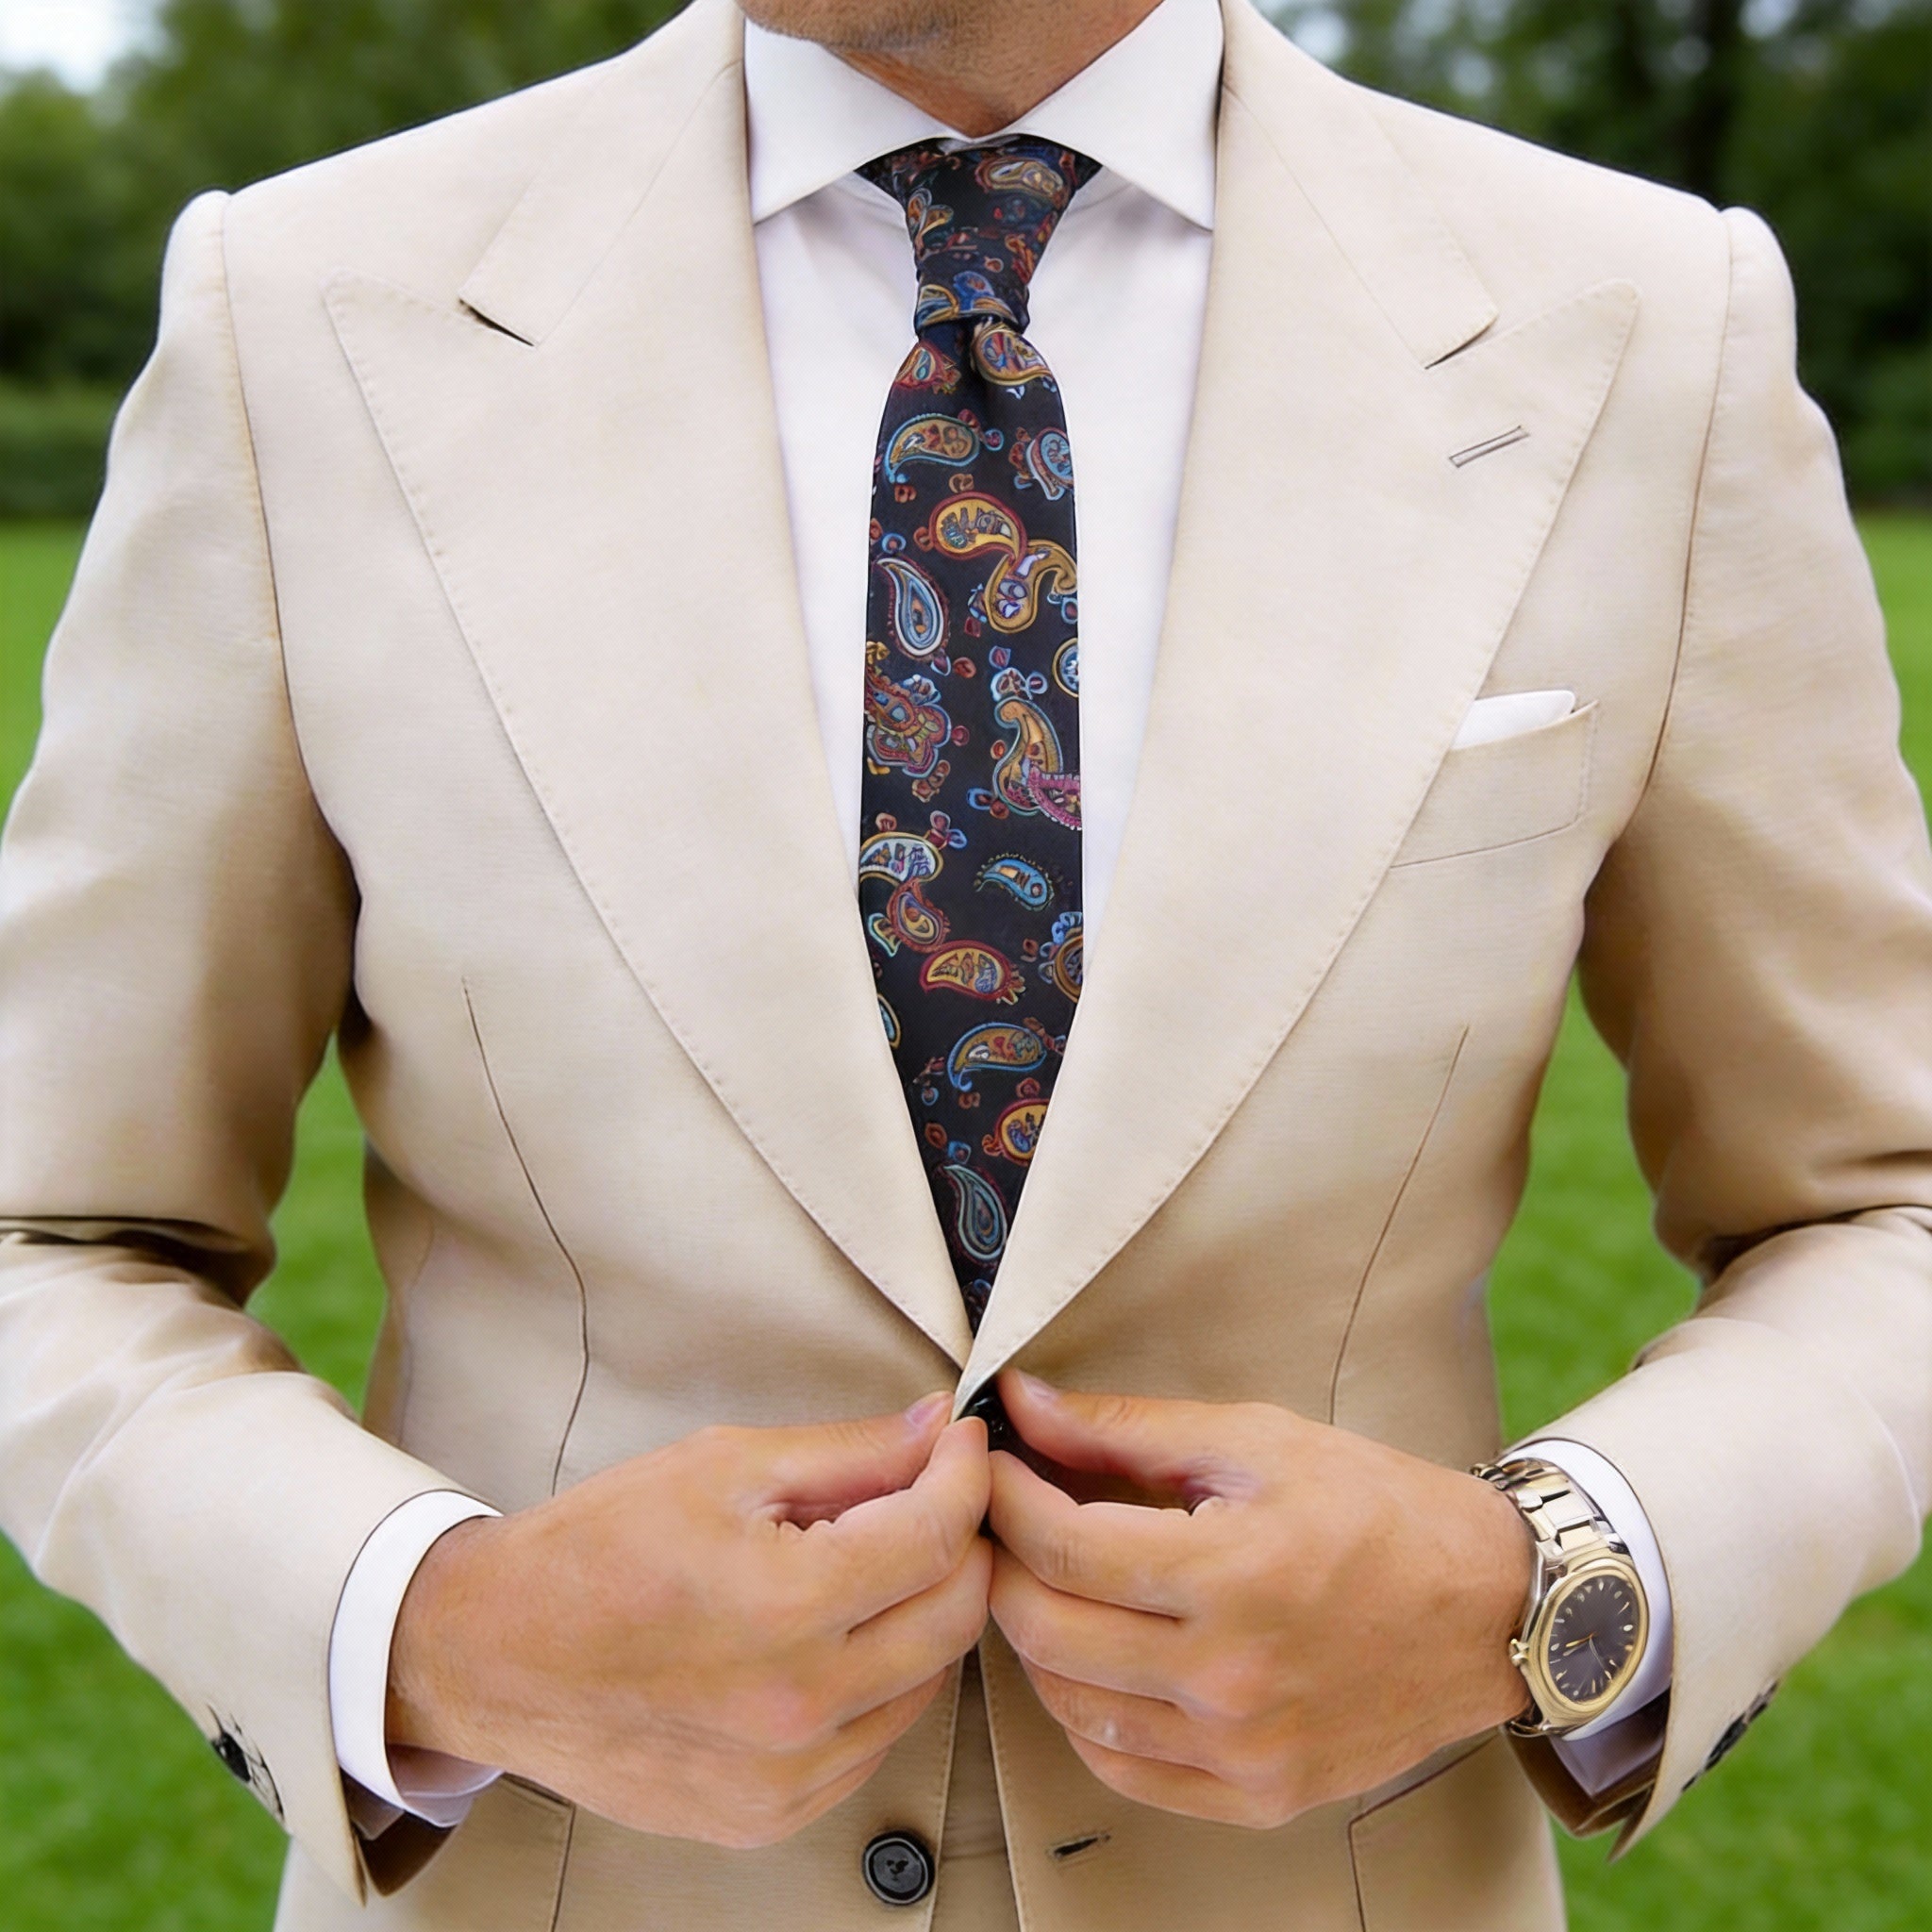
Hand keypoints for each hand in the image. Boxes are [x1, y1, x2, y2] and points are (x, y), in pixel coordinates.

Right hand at [387, 1397, 991, 1847]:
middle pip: (955, 1616)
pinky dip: (878, 1681)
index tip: (961, 1445)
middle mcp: (798, 1706)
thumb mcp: (722, 1465)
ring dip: (921, 1613)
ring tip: (868, 1564)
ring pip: (927, 1682)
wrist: (496, 1657)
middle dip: (961, 1541)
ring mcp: (787, 1776)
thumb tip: (936, 1428)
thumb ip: (848, 1452)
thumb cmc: (595, 1553)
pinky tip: (832, 1636)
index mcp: (785, 1606)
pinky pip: (875, 1741)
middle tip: (930, 1496)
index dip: (966, 1475)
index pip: (937, 1536)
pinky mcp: (771, 1815)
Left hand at [985, 1371, 1530, 1828]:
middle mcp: (1230, 1677)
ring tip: (1046, 1580)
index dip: (1005, 1497)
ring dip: (1034, 1638)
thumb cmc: (1377, 1509)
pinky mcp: (1256, 1795)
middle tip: (1004, 1519)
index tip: (991, 1465)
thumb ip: (1125, 1427)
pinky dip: (1084, 1713)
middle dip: (1003, 1563)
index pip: (1062, 1545)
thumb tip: (1023, 1403)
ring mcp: (1242, 1749)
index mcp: (1232, 1575)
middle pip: (1047, 1629)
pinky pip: (1121, 1769)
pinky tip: (1093, 1658)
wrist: (1490, 1608)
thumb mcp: (1255, 1440)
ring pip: (1069, 1705)